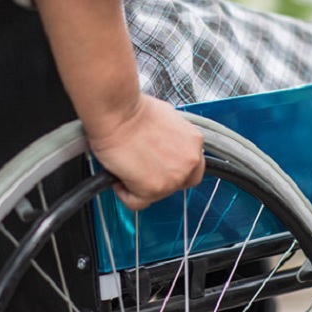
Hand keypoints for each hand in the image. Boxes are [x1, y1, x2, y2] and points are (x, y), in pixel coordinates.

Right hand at [88, 94, 204, 209]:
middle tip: (141, 169)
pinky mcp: (152, 189)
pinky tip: (119, 177)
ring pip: (157, 194)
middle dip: (158, 178)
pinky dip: (125, 193)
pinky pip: (136, 202)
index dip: (173, 168)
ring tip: (126, 168)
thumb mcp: (165, 117)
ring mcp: (172, 178)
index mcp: (193, 142)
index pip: (192, 168)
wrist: (117, 113)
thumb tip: (162, 144)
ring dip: (140, 185)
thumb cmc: (132, 110)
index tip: (160, 167)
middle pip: (176, 184)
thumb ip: (171, 137)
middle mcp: (188, 162)